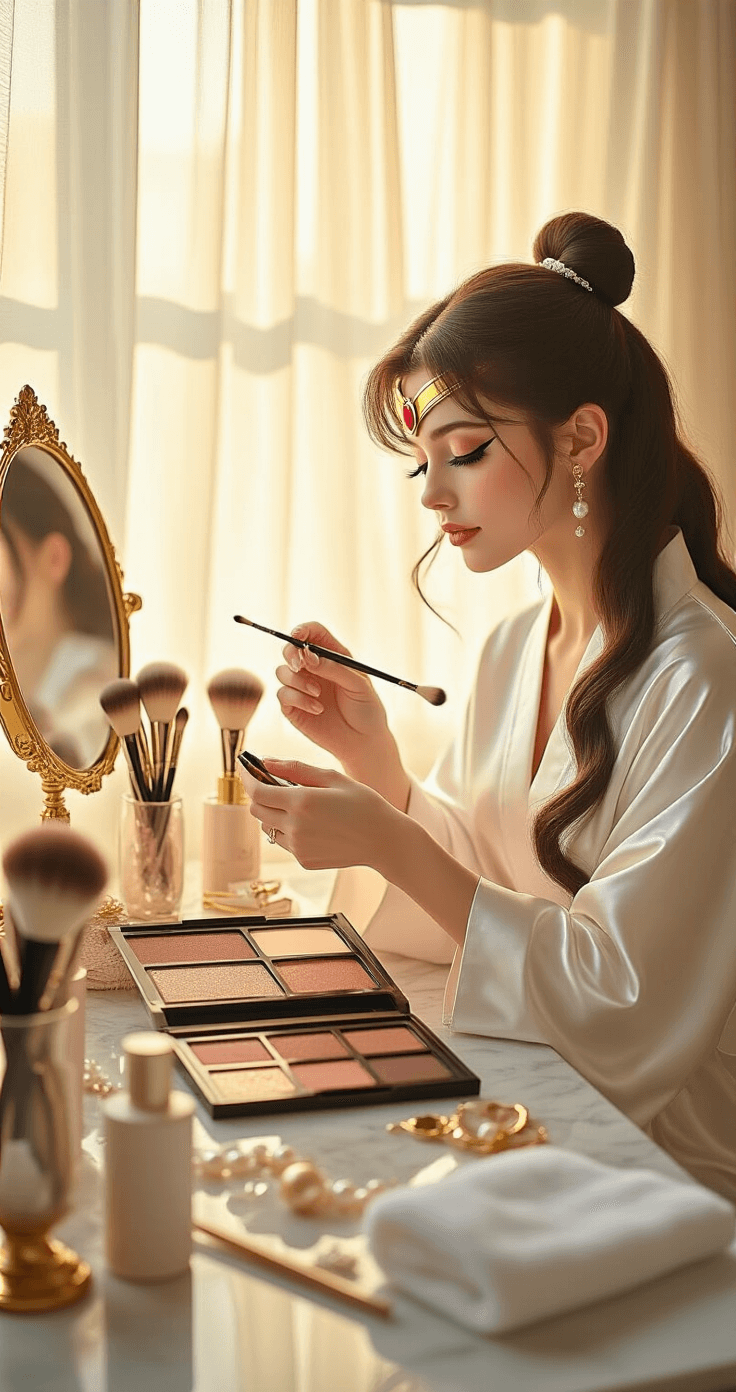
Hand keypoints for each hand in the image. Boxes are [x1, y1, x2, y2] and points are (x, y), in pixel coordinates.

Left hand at [238, 758, 397, 871]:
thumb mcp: (333, 777)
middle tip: (271, 785)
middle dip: (258, 796)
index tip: (245, 768)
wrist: (384, 841)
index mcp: (302, 802)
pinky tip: (313, 825)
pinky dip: (289, 830)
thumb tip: (266, 761)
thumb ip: (296, 768)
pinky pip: (284, 842)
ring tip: (299, 807)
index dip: (247, 778)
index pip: (257, 791)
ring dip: (273, 814)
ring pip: (268, 828)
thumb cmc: (363, 804)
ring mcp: (298, 846)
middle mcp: (295, 826)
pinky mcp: (304, 860)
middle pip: (256, 811)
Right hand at [275, 621, 409, 807]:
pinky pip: (283, 695)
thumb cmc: (366, 709)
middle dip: (291, 654)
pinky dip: (298, 699)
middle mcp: (314, 668)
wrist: (363, 741)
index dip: (302, 630)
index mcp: (332, 656)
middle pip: (290, 649)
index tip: (298, 637)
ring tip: (318, 694)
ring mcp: (302, 687)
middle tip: (301, 665)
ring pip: (282, 671)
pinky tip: (317, 709)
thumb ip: (333, 668)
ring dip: (298, 680)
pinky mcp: (293, 707)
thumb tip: (307, 655)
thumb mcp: (358, 684)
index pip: (312, 633)